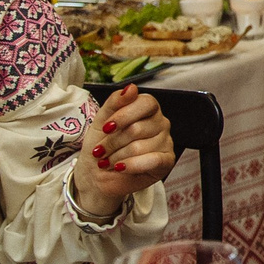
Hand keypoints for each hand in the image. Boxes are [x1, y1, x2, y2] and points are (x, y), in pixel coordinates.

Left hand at [72, 83, 174, 218]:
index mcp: (146, 109)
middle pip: (138, 128)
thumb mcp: (100, 121)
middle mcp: (160, 123)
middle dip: (113, 142)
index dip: (124, 115)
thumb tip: (131, 88)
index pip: (146, 103)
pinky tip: (120, 168)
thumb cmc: (100, 146)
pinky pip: (152, 160)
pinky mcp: (166, 161)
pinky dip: (131, 165)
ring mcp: (165, 142)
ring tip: (108, 162)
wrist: (96, 175)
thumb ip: (115, 102)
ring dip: (117, 157)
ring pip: (140, 146)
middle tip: (100, 151)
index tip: (106, 128)